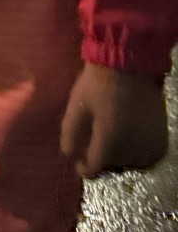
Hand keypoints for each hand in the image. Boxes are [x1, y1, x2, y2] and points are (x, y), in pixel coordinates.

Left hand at [60, 62, 168, 177]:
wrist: (130, 64)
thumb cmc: (98, 83)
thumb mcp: (77, 105)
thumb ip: (70, 133)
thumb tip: (68, 155)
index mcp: (109, 142)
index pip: (95, 168)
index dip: (84, 168)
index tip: (79, 163)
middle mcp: (133, 148)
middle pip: (114, 166)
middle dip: (102, 159)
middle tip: (94, 146)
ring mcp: (150, 143)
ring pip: (133, 163)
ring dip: (121, 158)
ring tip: (112, 143)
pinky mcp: (162, 136)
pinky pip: (151, 156)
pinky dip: (141, 154)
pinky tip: (131, 142)